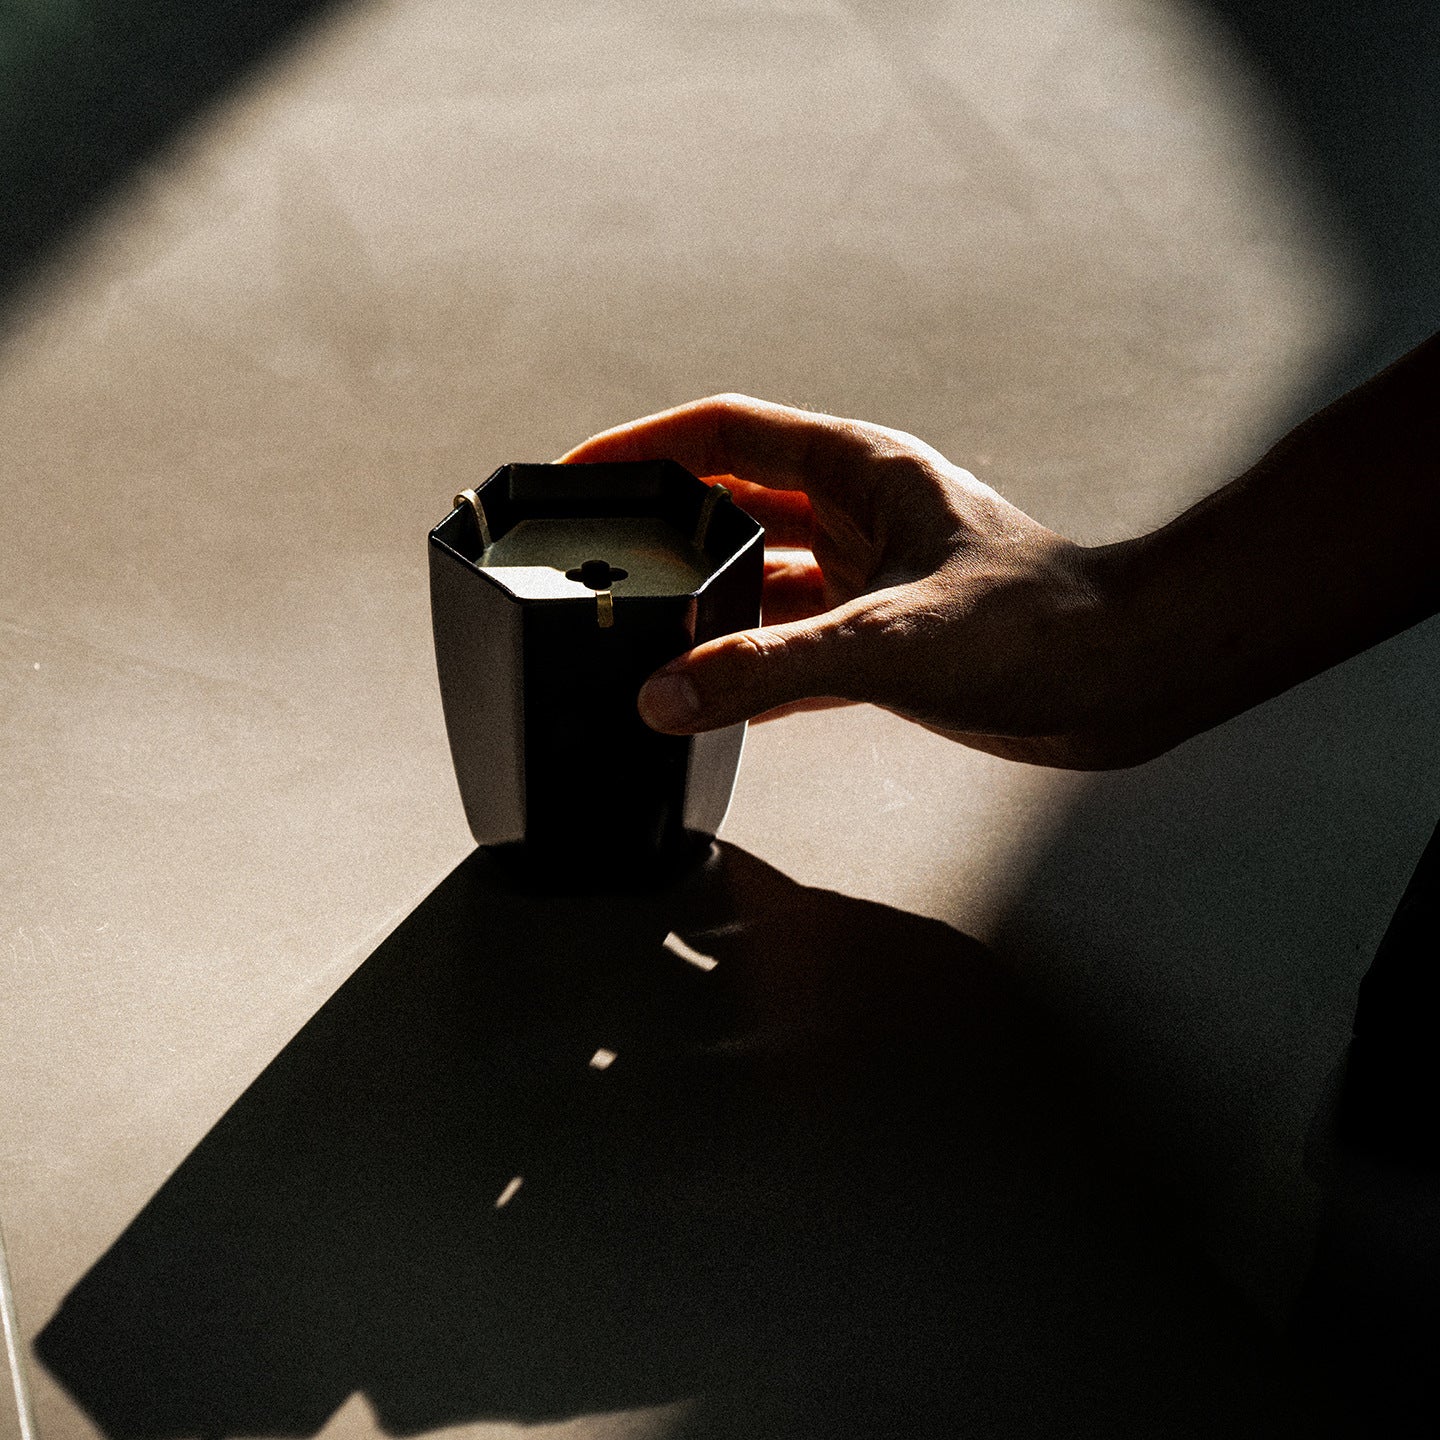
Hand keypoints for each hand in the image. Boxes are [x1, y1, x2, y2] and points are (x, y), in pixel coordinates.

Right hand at [562, 394, 1126, 767]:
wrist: (1125, 680)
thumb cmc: (1042, 624)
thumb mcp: (887, 639)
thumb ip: (767, 669)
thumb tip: (664, 695)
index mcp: (858, 472)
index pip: (724, 434)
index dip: (645, 446)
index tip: (581, 471)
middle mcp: (858, 517)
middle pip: (732, 508)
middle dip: (666, 536)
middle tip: (600, 567)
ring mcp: (870, 580)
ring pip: (761, 585)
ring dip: (709, 613)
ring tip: (643, 642)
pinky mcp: (885, 641)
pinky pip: (791, 648)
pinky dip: (750, 673)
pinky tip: (711, 703)